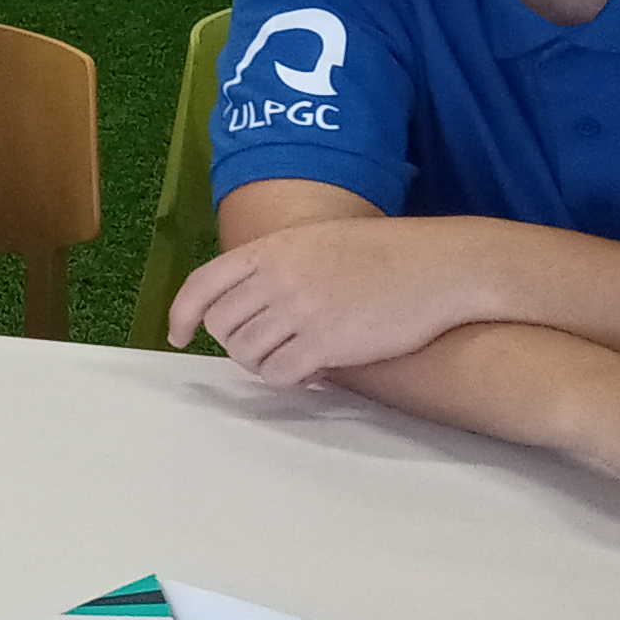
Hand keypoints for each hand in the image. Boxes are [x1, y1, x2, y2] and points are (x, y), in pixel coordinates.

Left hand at [171, 220, 491, 384]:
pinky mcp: (327, 343)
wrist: (440, 265)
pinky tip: (311, 372)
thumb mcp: (317, 240)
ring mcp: (300, 310)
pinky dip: (287, 379)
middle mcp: (278, 278)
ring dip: (262, 363)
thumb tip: (245, 301)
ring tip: (291, 358)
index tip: (179, 335)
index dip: (183, 314)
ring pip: (246, 354)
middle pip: (223, 325)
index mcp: (271, 249)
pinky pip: (279, 374)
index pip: (203, 284)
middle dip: (235, 342)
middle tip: (264, 346)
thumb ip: (276, 264)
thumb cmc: (385, 253)